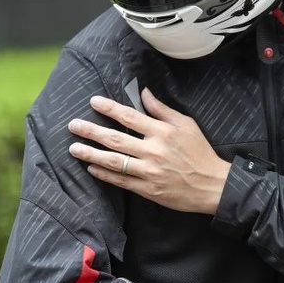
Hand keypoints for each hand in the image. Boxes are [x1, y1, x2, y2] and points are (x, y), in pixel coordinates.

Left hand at [68, 89, 230, 213]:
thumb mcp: (187, 125)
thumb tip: (144, 93)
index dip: (109, 108)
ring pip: (113, 161)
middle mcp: (153, 151)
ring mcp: (148, 172)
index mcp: (162, 132)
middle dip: (91, 131)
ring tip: (74, 148)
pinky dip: (104, 175)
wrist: (211, 185)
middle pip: (115, 139)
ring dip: (91, 154)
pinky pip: (121, 181)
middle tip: (72, 125)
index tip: (93, 102)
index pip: (129, 117)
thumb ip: (163, 110)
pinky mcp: (148, 189)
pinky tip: (91, 168)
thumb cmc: (200, 152)